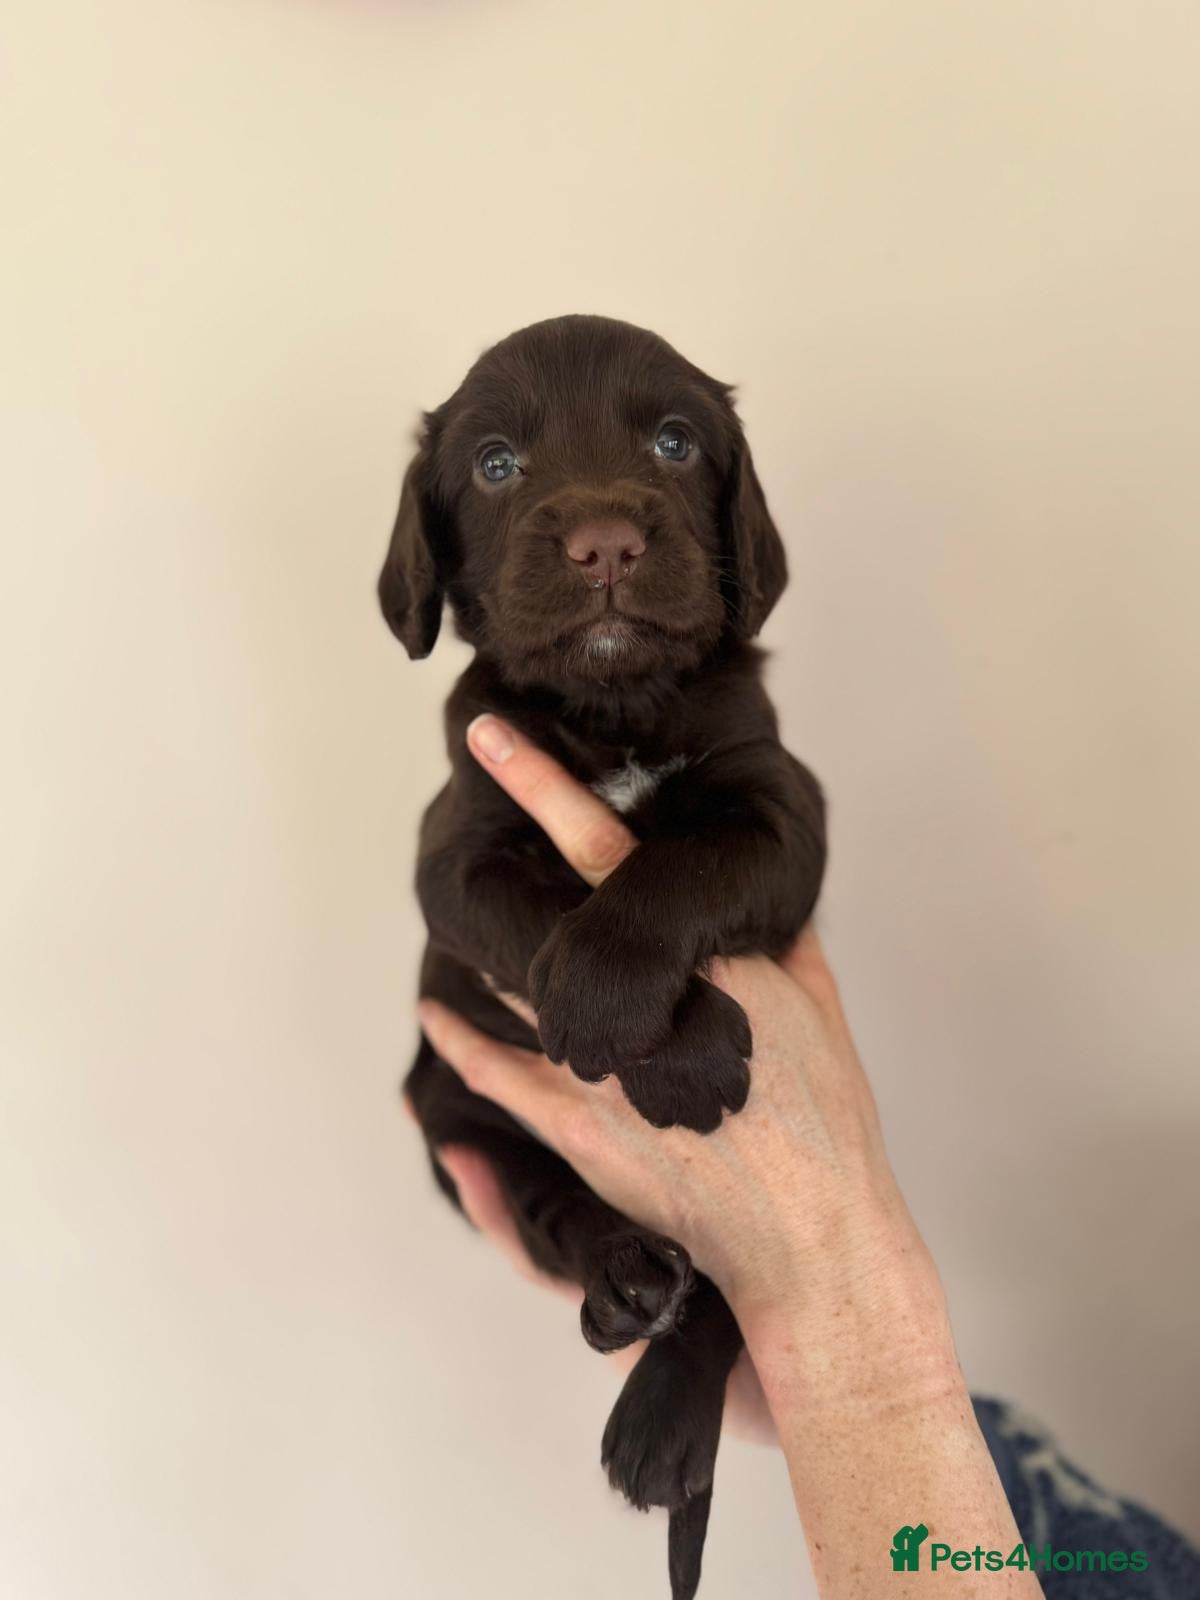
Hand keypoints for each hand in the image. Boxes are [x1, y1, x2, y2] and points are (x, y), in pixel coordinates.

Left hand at [421, 715, 951, 1395]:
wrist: (810, 1233)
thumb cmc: (828, 1121)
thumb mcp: (823, 1009)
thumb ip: (790, 941)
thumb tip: (776, 896)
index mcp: (701, 952)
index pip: (603, 849)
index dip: (541, 785)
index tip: (489, 737)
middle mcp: (639, 996)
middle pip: (540, 913)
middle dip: (498, 872)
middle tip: (465, 837)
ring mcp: (597, 1063)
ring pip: (513, 983)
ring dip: (487, 948)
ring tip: (465, 917)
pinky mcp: (574, 1126)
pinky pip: (493, 1070)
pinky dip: (458, 1039)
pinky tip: (437, 1012)